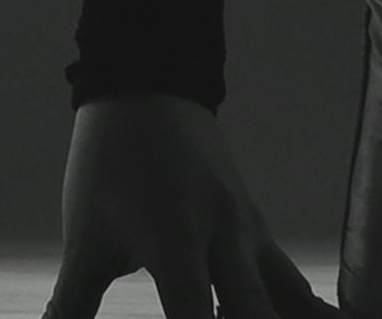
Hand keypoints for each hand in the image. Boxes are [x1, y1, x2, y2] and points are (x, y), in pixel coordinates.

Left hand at [42, 92, 328, 318]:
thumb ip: (73, 303)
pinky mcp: (262, 233)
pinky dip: (308, 314)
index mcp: (175, 241)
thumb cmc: (107, 162)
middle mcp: (225, 241)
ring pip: (292, 303)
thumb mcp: (85, 234)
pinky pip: (296, 287)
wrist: (147, 85)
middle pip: (257, 315)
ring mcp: (252, 236)